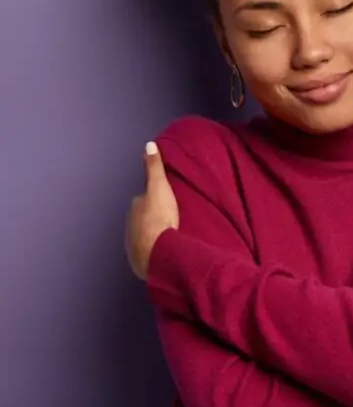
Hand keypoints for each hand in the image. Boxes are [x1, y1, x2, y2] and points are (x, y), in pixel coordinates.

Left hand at [125, 141, 178, 279]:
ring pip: (143, 235)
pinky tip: (163, 250)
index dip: (152, 198)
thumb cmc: (160, 217)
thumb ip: (154, 167)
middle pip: (141, 218)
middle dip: (151, 217)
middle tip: (168, 217)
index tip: (164, 200)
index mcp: (135, 207)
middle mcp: (130, 225)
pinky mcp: (139, 261)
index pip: (142, 199)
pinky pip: (147, 251)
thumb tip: (148, 145)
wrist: (158, 252)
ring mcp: (133, 244)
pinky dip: (153, 249)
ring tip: (168, 234)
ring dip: (152, 234)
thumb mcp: (159, 187)